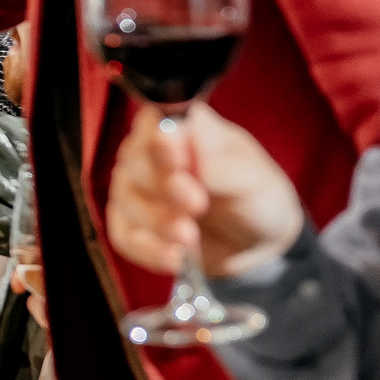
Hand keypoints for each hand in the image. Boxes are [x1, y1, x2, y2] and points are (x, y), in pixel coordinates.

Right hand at [105, 102, 304, 278]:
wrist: (255, 244)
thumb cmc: (256, 197)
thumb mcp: (253, 180)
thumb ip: (221, 165)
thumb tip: (190, 152)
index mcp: (182, 129)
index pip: (155, 122)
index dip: (159, 140)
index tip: (179, 160)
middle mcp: (149, 153)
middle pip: (134, 162)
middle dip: (163, 187)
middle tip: (197, 204)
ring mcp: (135, 189)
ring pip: (127, 201)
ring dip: (157, 222)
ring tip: (190, 237)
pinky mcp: (131, 225)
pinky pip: (124, 237)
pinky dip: (148, 250)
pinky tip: (175, 258)